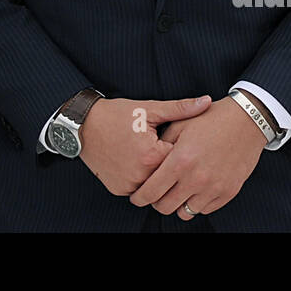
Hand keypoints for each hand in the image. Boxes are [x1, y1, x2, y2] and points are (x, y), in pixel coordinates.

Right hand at [79, 95, 210, 195]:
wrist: (83, 125)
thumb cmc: (117, 114)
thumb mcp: (149, 109)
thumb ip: (180, 108)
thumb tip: (207, 101)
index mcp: (151, 155)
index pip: (181, 160)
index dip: (181, 149)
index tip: (176, 139)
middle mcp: (140, 175)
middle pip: (168, 175)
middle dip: (169, 163)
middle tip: (159, 146)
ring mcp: (128, 185)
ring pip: (154, 185)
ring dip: (156, 173)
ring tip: (148, 153)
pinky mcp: (118, 189)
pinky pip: (139, 188)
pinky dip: (141, 179)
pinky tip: (137, 162)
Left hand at [128, 97, 265, 218]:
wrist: (246, 120)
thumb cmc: (211, 119)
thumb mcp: (180, 124)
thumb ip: (161, 145)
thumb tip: (147, 163)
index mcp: (180, 161)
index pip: (151, 191)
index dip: (139, 197)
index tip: (136, 197)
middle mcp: (196, 178)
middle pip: (165, 207)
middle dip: (156, 203)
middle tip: (155, 195)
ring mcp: (214, 188)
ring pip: (185, 212)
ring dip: (178, 204)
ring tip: (177, 191)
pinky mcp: (228, 192)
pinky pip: (205, 209)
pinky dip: (197, 203)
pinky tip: (195, 189)